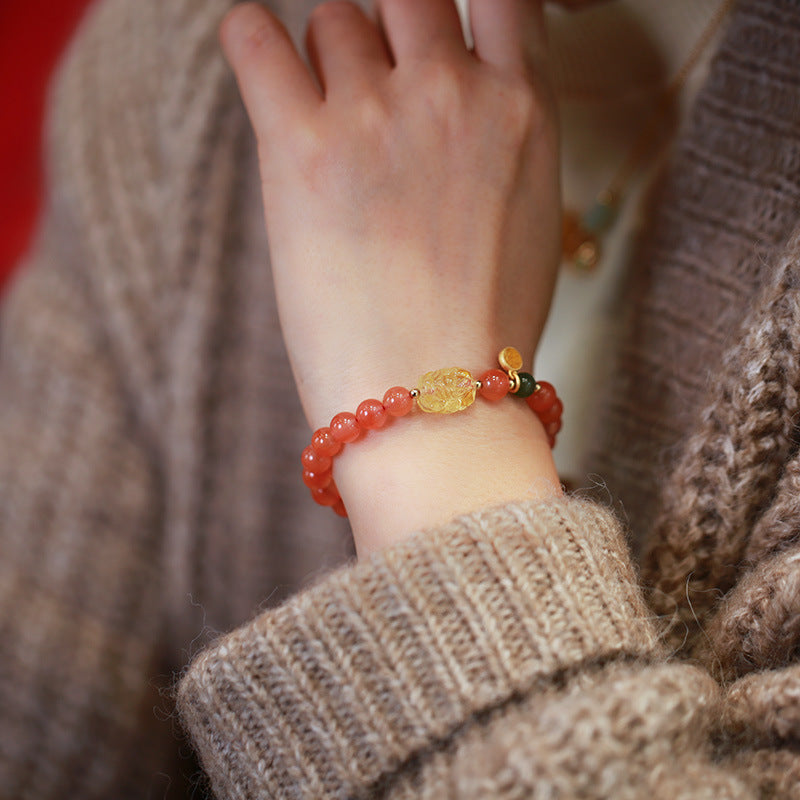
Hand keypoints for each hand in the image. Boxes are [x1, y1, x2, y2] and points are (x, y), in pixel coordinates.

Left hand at [221, 0, 562, 553]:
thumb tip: (460, 111)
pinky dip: (251, 38)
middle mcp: (453, 91)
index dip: (455, 7)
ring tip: (327, 126)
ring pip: (334, 18)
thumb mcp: (528, 222)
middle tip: (372, 91)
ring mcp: (377, 112)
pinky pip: (254, 36)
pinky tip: (261, 66)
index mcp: (522, 110)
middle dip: (387, 33)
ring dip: (327, 57)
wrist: (437, 406)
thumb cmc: (482, 334)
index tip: (430, 35)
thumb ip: (501, 145)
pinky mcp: (301, 145)